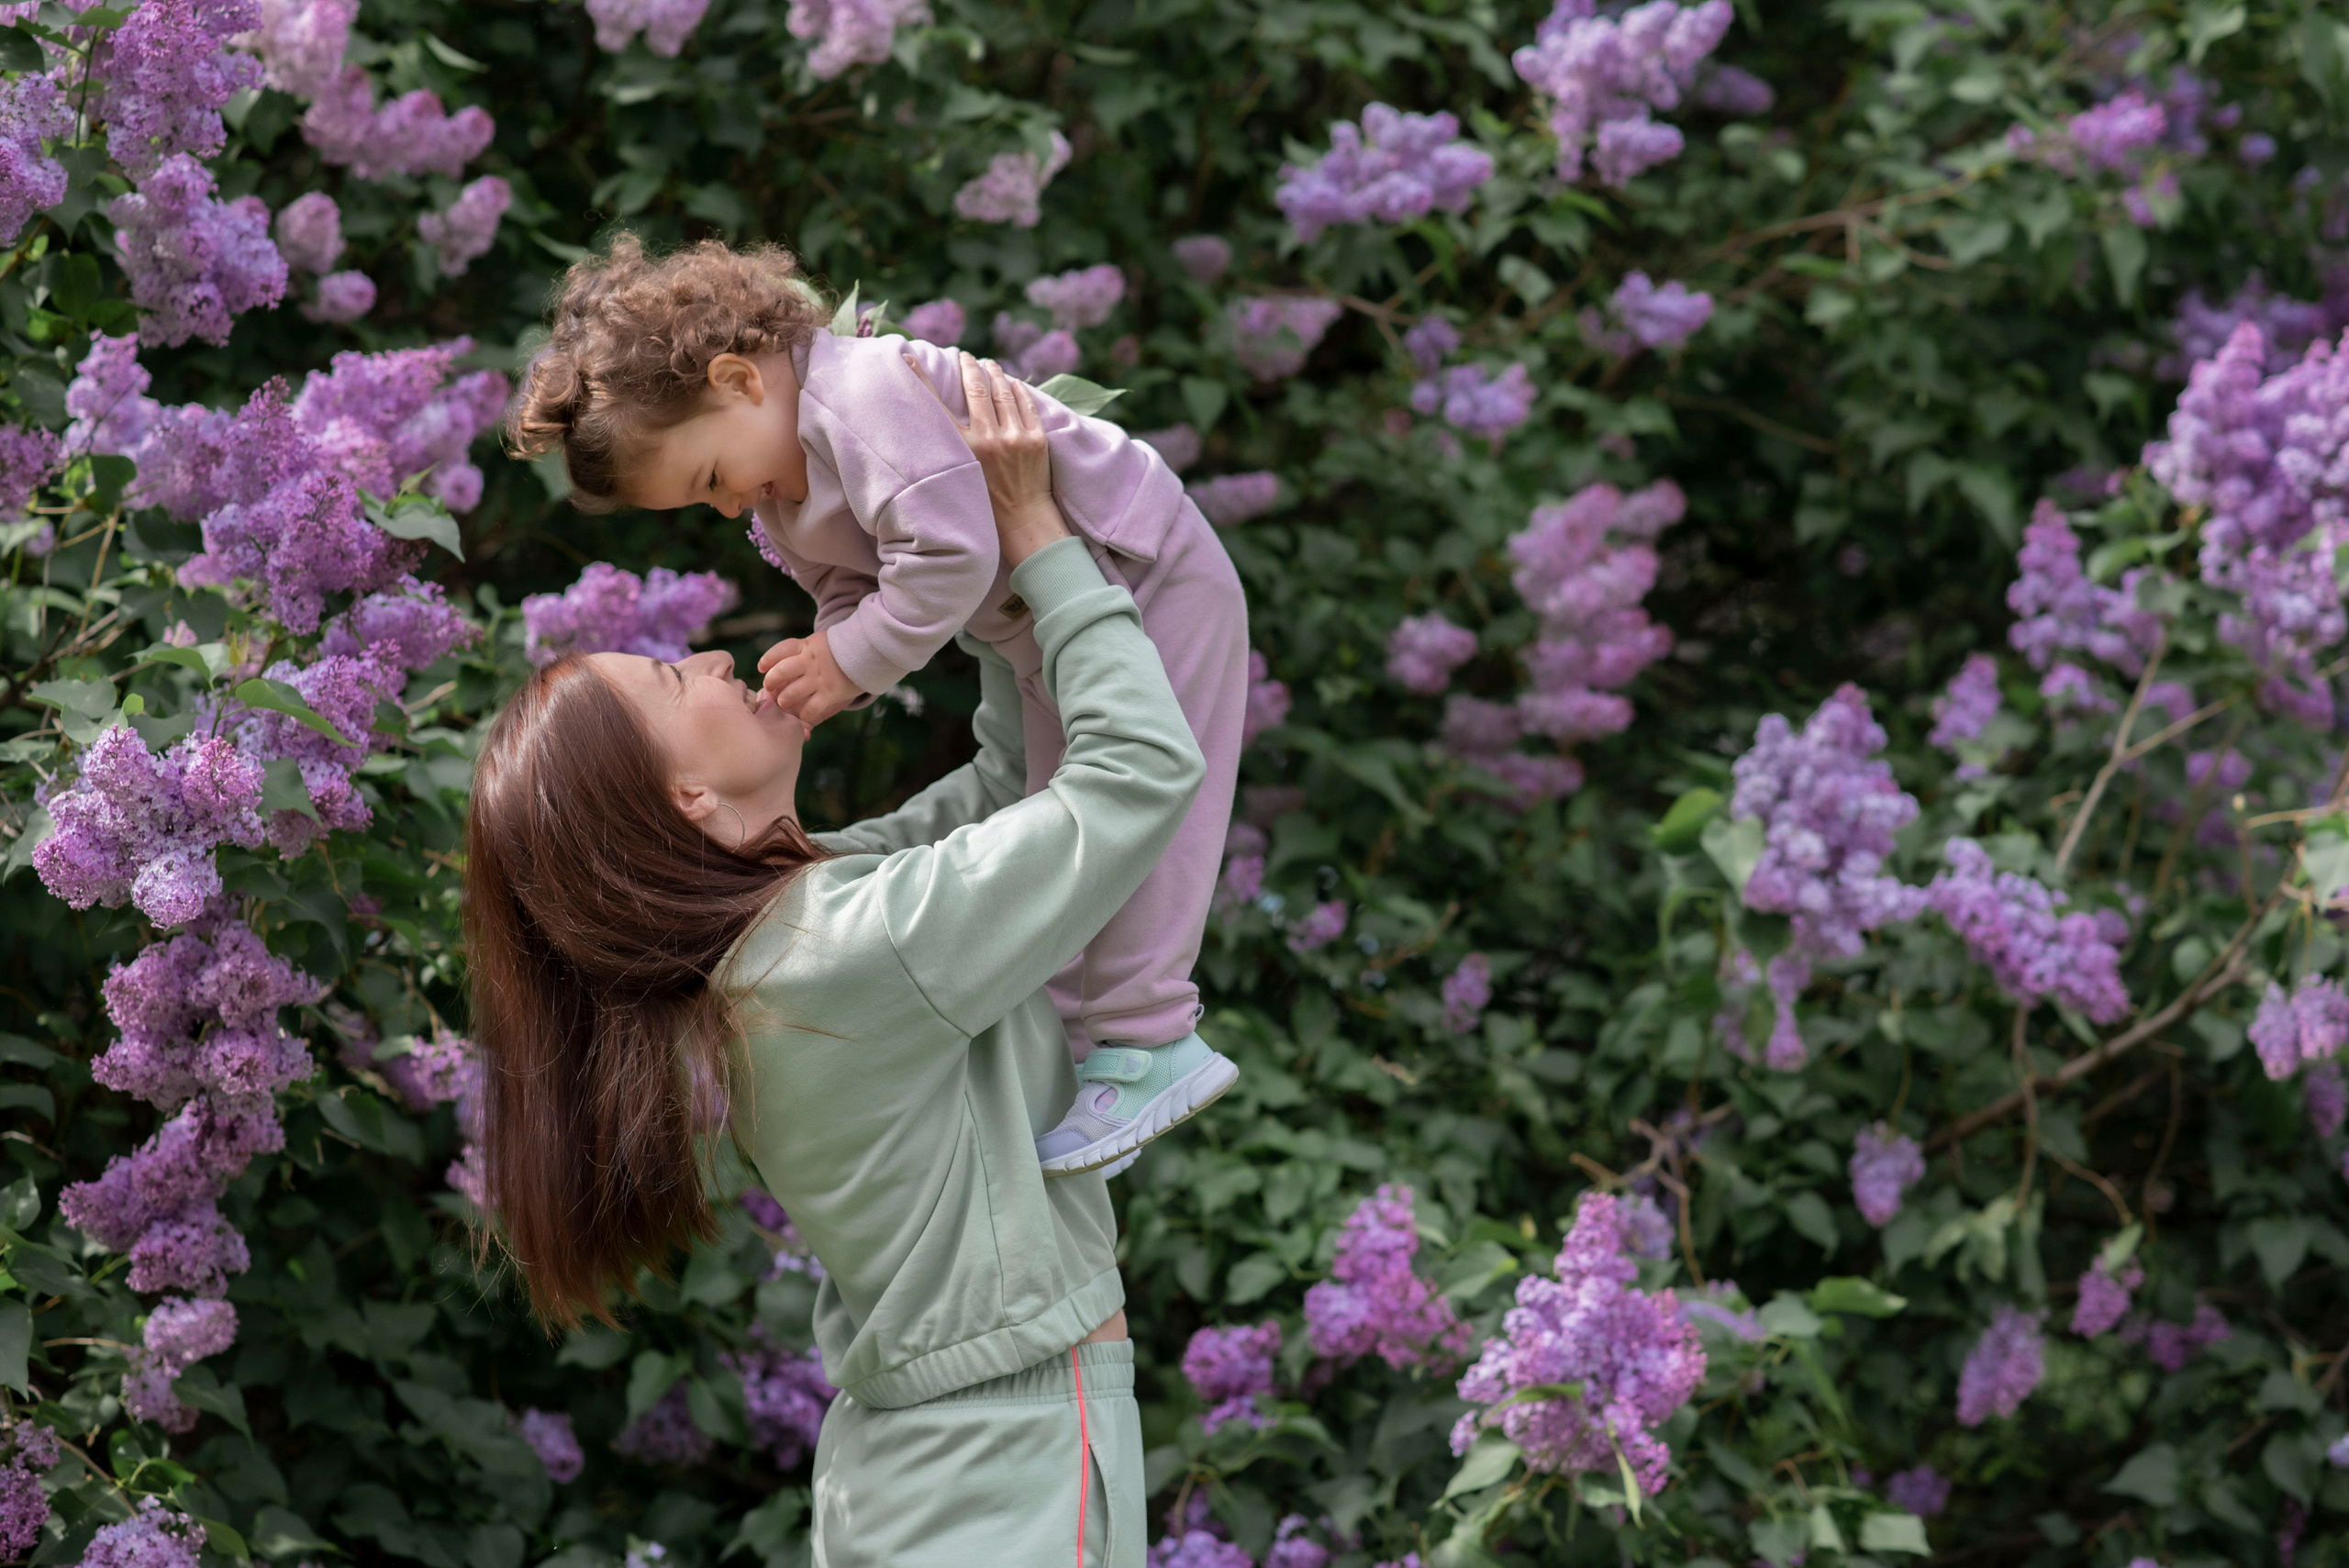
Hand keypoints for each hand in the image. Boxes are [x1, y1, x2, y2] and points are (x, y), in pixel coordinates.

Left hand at [757, 627, 862, 726]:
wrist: (868, 653)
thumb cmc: (836, 651)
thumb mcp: (817, 643)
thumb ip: (799, 653)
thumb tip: (776, 668)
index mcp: (806, 647)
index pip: (781, 650)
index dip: (768, 659)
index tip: (762, 667)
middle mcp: (810, 662)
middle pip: (781, 672)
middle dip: (770, 682)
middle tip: (770, 689)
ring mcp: (820, 678)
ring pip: (791, 693)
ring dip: (783, 701)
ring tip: (785, 702)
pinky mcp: (830, 693)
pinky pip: (810, 709)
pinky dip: (804, 715)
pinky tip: (804, 714)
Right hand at [904, 350, 1071, 567]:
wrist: (1023, 522)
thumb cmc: (986, 504)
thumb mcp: (959, 474)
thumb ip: (952, 447)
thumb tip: (940, 424)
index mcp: (964, 449)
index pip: (937, 405)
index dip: (922, 378)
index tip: (909, 357)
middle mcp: (989, 439)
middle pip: (976, 388)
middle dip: (968, 367)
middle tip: (964, 356)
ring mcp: (1015, 437)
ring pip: (1002, 391)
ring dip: (993, 372)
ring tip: (988, 363)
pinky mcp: (1036, 439)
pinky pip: (1026, 404)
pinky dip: (1017, 389)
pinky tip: (1012, 382)